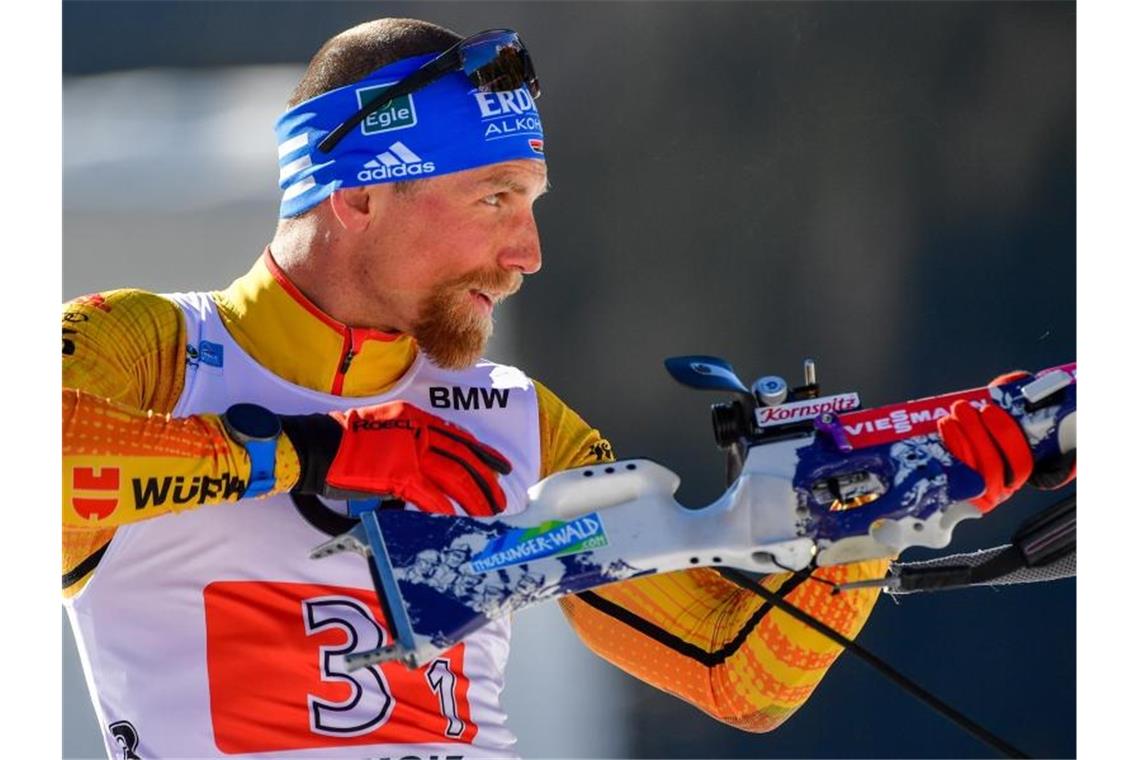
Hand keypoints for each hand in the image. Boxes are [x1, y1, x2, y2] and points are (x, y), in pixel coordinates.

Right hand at [282, 401, 511, 515]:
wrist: (316, 445)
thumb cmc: (345, 441)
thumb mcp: (386, 428)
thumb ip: (412, 440)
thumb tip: (433, 464)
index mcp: (416, 417)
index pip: (460, 437)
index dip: (484, 453)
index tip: (501, 467)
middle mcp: (418, 431)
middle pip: (464, 458)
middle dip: (486, 480)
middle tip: (501, 498)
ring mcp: (409, 452)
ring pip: (454, 476)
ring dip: (474, 496)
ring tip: (488, 512)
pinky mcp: (396, 473)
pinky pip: (429, 493)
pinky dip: (444, 506)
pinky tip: (456, 517)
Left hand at [936, 370, 1073, 513]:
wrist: (953, 470)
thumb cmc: (984, 440)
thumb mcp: (997, 423)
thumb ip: (1009, 401)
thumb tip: (1016, 380)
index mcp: (1016, 473)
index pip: (1021, 462)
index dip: (1006, 434)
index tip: (989, 408)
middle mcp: (1000, 488)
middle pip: (992, 464)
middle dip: (976, 432)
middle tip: (963, 406)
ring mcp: (977, 495)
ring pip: (971, 470)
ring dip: (960, 439)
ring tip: (949, 416)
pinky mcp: (956, 495)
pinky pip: (953, 477)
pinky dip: (947, 452)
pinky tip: (942, 432)